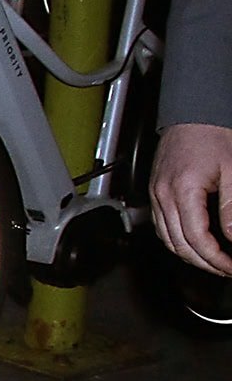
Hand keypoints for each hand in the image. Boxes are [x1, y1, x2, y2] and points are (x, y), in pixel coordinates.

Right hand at [150, 122, 231, 276]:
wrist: (194, 112)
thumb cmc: (213, 134)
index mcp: (182, 190)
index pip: (196, 239)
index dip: (216, 260)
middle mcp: (163, 194)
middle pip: (178, 245)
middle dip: (204, 263)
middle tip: (227, 268)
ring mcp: (156, 193)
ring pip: (166, 239)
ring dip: (189, 255)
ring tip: (213, 260)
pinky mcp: (155, 190)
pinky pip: (161, 226)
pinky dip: (176, 240)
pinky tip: (193, 242)